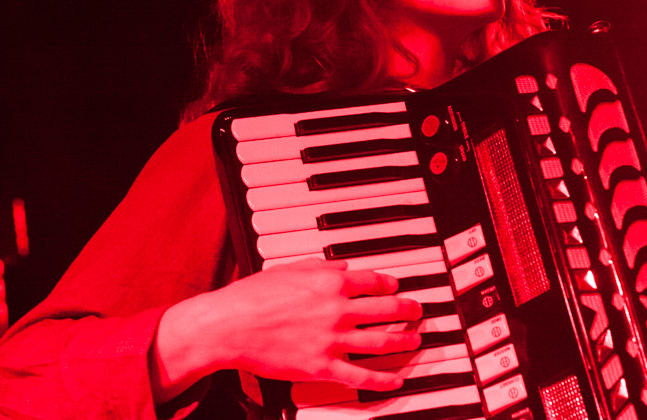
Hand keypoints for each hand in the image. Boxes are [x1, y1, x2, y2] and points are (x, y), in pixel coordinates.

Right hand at [151, 258, 421, 402]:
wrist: (229, 326)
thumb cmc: (252, 296)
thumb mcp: (290, 269)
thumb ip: (321, 267)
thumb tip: (344, 266)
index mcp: (330, 281)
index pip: (373, 281)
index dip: (390, 284)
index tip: (396, 287)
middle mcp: (337, 309)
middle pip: (387, 310)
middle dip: (408, 310)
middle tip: (417, 311)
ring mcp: (332, 340)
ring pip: (382, 341)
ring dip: (404, 340)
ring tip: (414, 340)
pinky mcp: (322, 367)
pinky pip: (361, 376)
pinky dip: (383, 379)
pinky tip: (396, 379)